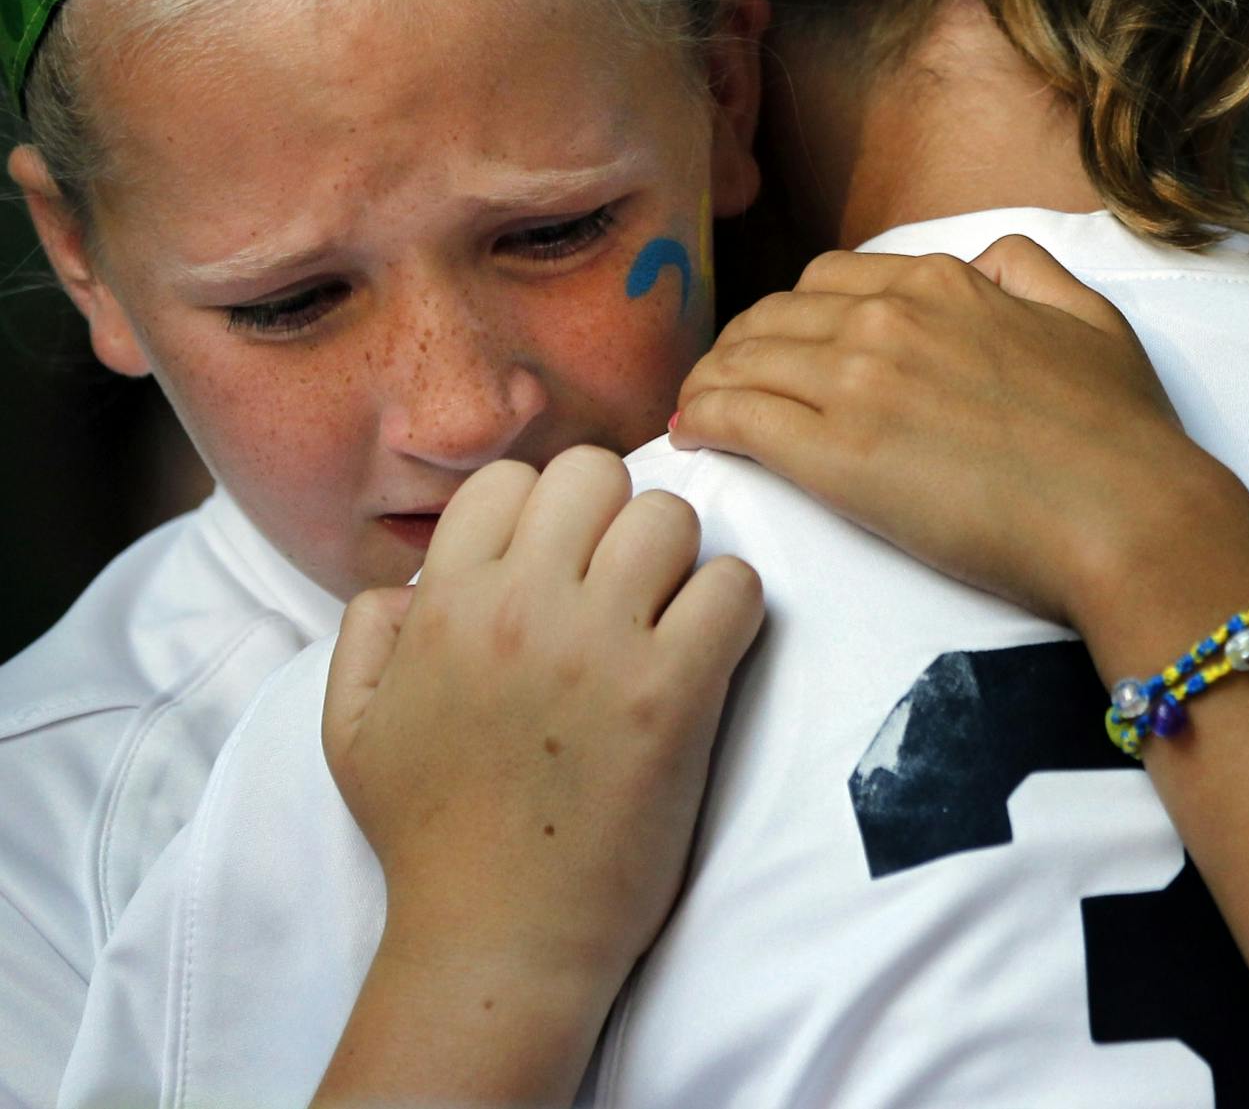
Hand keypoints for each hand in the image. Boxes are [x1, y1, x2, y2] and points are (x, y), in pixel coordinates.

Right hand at [324, 447, 762, 998]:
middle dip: (615, 515)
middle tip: (622, 581)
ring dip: (678, 558)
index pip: (510, 480)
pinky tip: (706, 650)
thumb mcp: (351, 729)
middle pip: (595, 473)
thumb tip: (409, 582)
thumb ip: (367, 634)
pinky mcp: (672, 693)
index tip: (561, 564)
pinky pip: (733, 586)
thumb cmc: (430, 838)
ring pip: (670, 517)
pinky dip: (731, 607)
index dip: (543, 512)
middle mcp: (521, 607)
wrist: (498, 939)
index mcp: (444, 605)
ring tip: (667, 614)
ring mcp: (601, 647)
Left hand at [669, 237, 1248, 642]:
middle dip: (744, 344)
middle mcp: (889, 317)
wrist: (1126, 512)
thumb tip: (987, 262)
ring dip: (713, 380)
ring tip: (701, 408)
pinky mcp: (834, 456)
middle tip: (729, 380)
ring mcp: (857, 382)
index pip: (832, 281)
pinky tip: (693, 433)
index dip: (797, 314)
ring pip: (745, 360)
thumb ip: (1029, 272)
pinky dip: (704, 417)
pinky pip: (738, 417)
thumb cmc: (1121, 431)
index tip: (783, 344)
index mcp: (945, 283)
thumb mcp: (1089, 318)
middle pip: (776, 316)